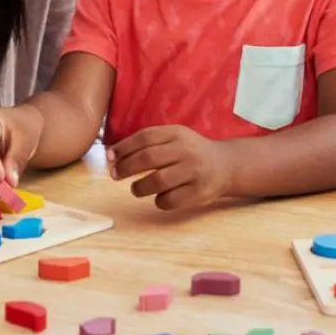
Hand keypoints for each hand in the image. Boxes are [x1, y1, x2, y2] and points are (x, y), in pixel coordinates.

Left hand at [108, 125, 232, 210]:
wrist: (226, 165)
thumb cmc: (190, 152)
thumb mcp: (175, 138)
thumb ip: (149, 143)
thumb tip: (113, 155)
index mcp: (178, 133)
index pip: (145, 137)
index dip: (123, 147)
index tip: (109, 157)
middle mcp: (187, 150)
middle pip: (148, 158)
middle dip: (126, 167)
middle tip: (115, 175)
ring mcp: (194, 172)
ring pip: (158, 181)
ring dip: (140, 187)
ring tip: (135, 189)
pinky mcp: (199, 192)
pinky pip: (170, 200)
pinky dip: (159, 201)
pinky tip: (159, 197)